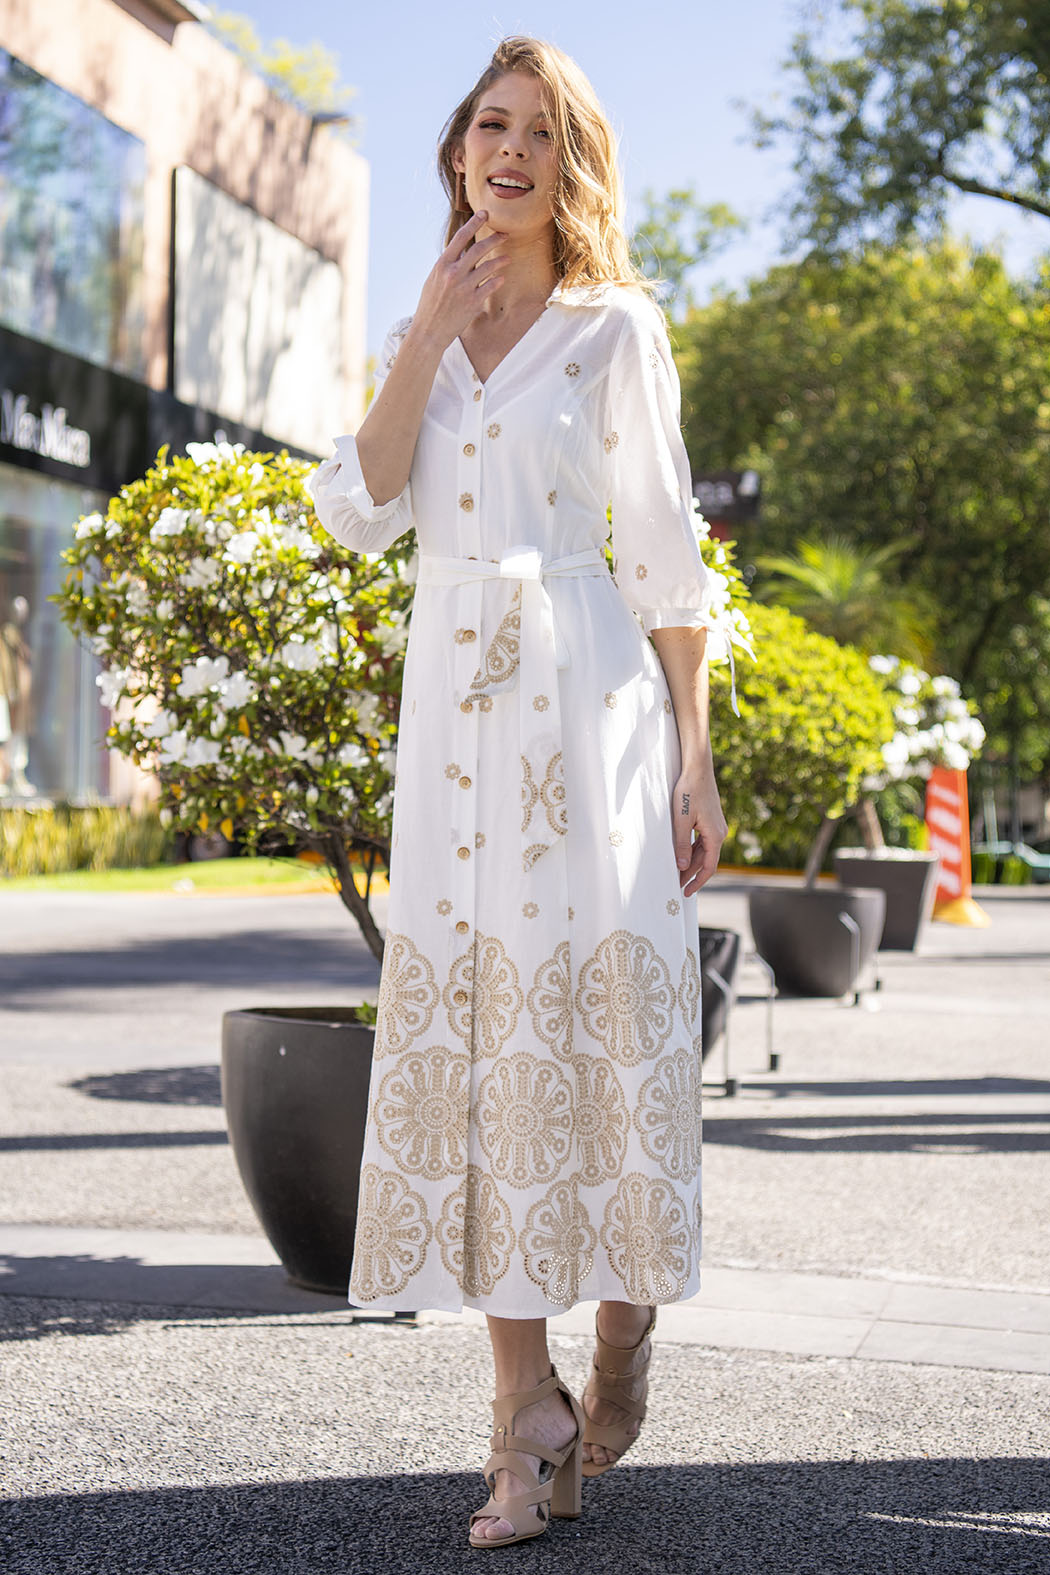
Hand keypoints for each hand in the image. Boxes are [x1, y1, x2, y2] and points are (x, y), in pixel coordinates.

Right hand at [412, 211, 505, 349]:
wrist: (429, 331)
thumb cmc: (430, 305)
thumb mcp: (433, 280)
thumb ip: (447, 266)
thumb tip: (459, 253)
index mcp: (442, 265)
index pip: (460, 237)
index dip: (474, 223)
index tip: (485, 213)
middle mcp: (453, 274)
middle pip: (478, 249)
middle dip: (494, 239)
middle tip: (504, 234)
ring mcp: (464, 288)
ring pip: (488, 267)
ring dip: (500, 260)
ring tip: (508, 257)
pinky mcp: (473, 302)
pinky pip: (490, 286)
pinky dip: (497, 280)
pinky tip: (501, 278)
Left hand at [671, 767, 726, 896]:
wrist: (697, 768)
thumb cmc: (688, 791)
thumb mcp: (681, 820)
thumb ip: (681, 844)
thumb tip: (681, 867)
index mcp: (715, 835)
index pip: (708, 867)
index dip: (697, 882)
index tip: (686, 893)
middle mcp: (720, 832)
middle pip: (706, 861)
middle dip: (691, 875)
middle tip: (676, 886)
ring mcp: (716, 826)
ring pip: (704, 852)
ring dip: (691, 863)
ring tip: (677, 875)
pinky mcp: (711, 820)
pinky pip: (703, 842)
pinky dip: (693, 851)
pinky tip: (682, 856)